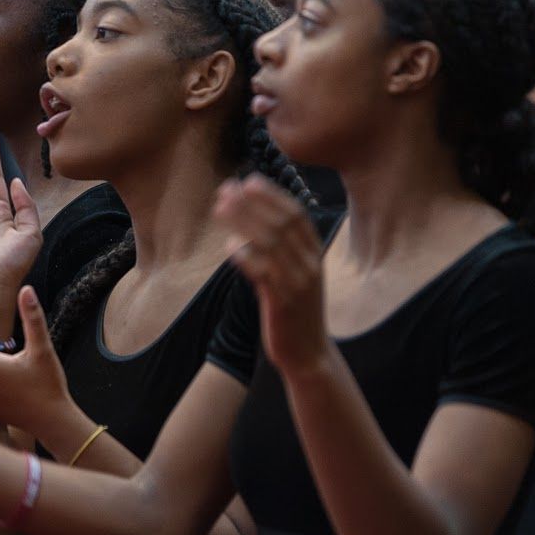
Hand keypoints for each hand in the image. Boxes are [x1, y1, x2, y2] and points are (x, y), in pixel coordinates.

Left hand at [213, 173, 326, 374]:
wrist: (309, 354)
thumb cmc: (295, 311)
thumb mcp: (295, 274)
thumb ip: (280, 249)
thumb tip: (251, 219)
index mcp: (314, 253)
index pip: (296, 214)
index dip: (271, 195)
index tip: (248, 180)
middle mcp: (310, 264)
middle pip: (281, 223)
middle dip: (253, 203)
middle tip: (226, 189)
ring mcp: (298, 283)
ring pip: (271, 243)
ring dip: (244, 222)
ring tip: (220, 208)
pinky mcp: (284, 303)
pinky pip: (265, 274)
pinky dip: (248, 257)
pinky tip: (230, 245)